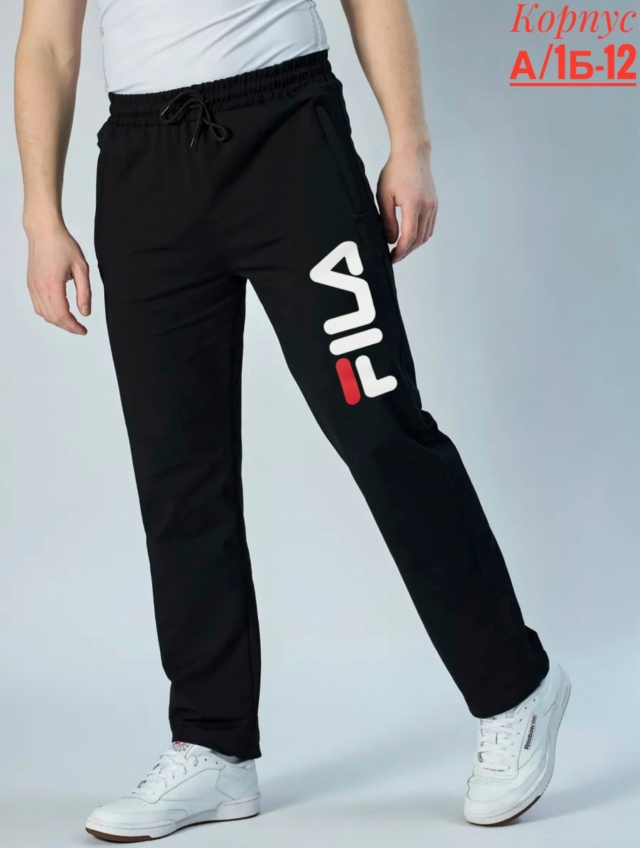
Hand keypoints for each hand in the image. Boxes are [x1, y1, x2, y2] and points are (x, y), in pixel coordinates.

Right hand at [26, 224, 90, 333]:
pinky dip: (49, 314)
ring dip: (58, 321)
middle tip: (80, 329)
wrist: (44, 231)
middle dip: (67, 326)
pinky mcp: (30, 284)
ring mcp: (32, 286)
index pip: (62, 314)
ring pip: (43, 314)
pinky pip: (38, 306)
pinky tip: (59, 312)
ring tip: (71, 322)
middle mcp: (39, 287)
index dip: (73, 326)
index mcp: (52, 284)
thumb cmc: (63, 245)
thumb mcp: (81, 268)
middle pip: (52, 317)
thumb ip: (84, 293)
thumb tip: (85, 313)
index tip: (84, 330)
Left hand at [377, 146, 437, 262]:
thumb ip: (387, 220)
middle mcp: (427, 206)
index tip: (392, 258)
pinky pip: (429, 226)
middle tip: (394, 257)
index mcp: (413, 204)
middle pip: (419, 239)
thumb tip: (391, 240)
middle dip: (406, 251)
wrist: (412, 153)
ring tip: (401, 249)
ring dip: (414, 245)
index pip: (409, 236)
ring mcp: (433, 205)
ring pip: (426, 234)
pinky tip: (410, 237)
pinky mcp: (434, 203)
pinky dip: (421, 235)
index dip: (401, 251)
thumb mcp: (384, 195)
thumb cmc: (395, 171)